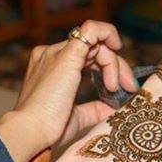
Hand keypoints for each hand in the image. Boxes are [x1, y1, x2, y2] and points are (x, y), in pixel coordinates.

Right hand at [0, 21, 136, 161]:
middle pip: (95, 49)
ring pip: (97, 44)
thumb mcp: (76, 117)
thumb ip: (94, 108)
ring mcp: (58, 52)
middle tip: (129, 88)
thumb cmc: (48, 129)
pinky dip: (108, 33)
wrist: (32, 131)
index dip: (109, 69)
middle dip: (117, 67)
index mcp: (52, 67)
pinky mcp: (67, 55)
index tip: (121, 90)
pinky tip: (117, 48)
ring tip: (116, 87)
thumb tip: (113, 107)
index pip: (88, 58)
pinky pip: (91, 30)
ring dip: (115, 64)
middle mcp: (52, 54)